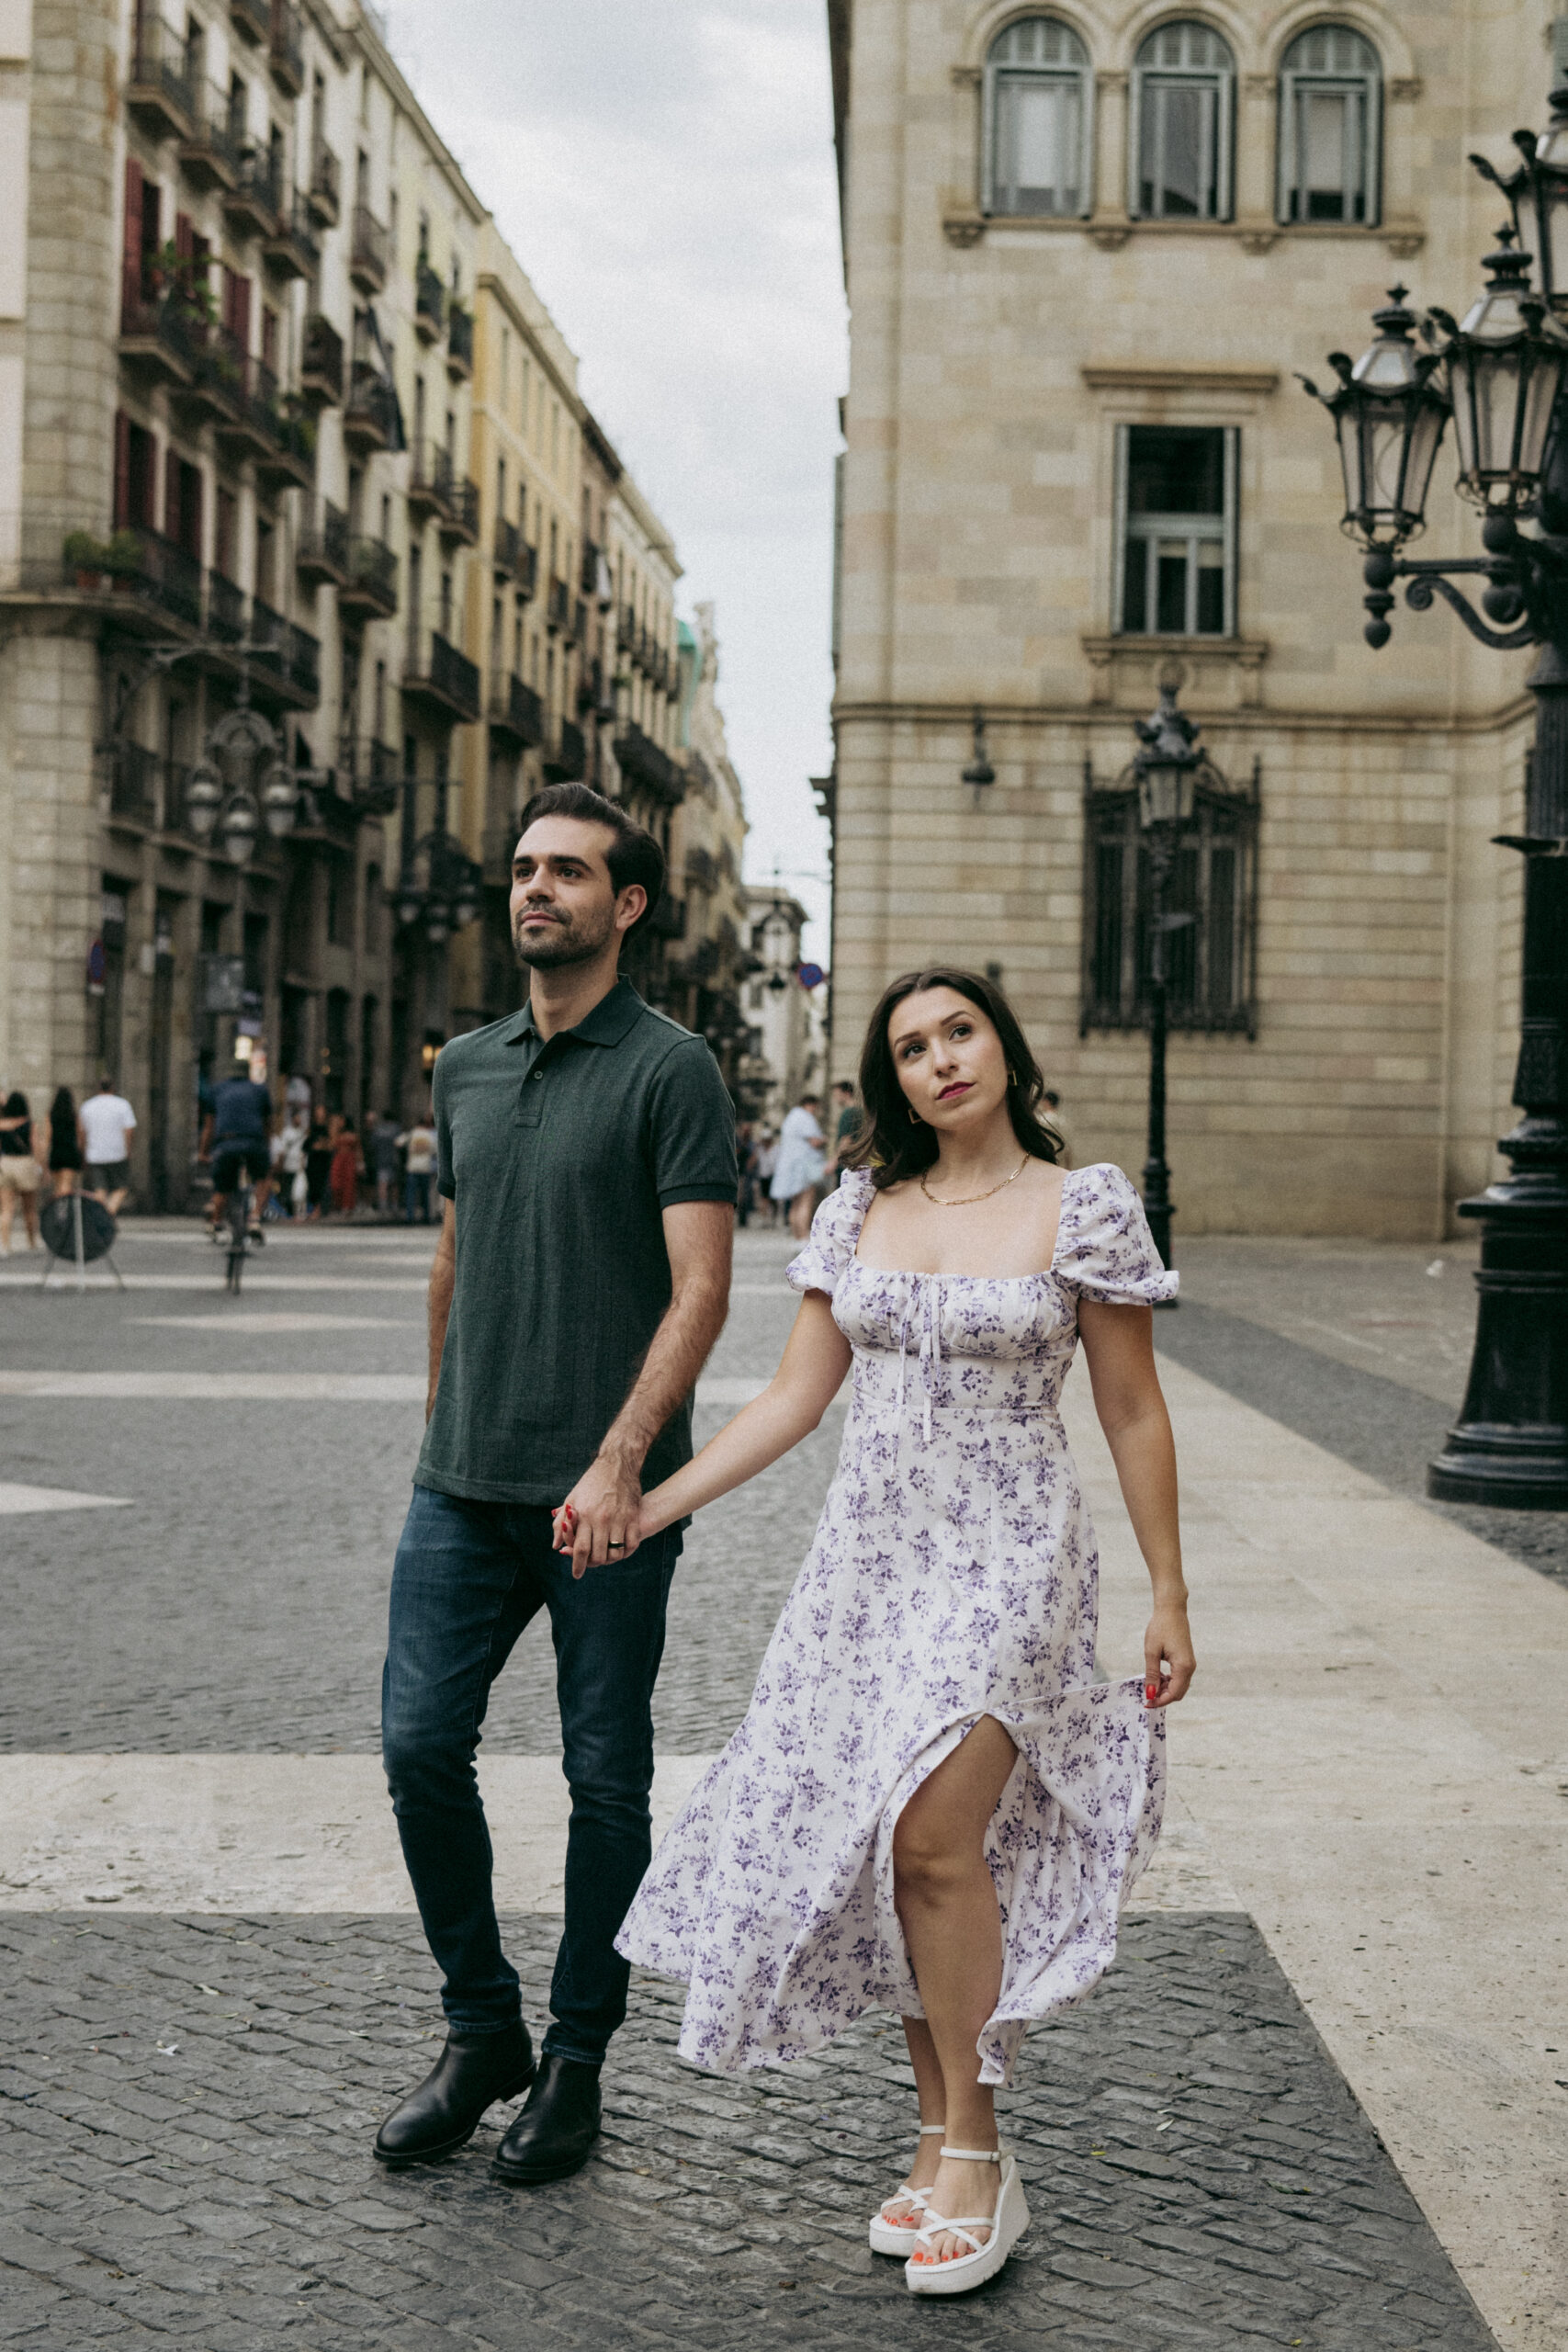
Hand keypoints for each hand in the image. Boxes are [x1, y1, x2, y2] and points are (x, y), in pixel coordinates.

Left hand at [552, 1450, 644, 1579]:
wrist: (617, 1465)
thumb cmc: (591, 1483)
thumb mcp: (572, 1499)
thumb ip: (561, 1523)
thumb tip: (556, 1546)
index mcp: (584, 1515)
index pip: (579, 1549)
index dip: (577, 1565)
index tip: (576, 1574)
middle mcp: (601, 1518)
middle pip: (598, 1555)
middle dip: (593, 1564)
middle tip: (591, 1563)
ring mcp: (619, 1518)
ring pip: (615, 1553)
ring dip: (610, 1559)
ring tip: (605, 1556)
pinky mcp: (632, 1516)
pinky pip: (631, 1544)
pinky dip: (626, 1551)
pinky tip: (621, 1549)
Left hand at [1143, 1600, 1194, 1709]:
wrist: (1172, 1610)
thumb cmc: (1160, 1628)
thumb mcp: (1151, 1652)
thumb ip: (1152, 1674)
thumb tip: (1150, 1693)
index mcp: (1183, 1667)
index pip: (1173, 1694)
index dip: (1160, 1701)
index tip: (1146, 1703)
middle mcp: (1190, 1668)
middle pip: (1178, 1693)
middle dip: (1163, 1697)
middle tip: (1146, 1695)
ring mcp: (1190, 1664)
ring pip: (1179, 1686)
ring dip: (1165, 1689)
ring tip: (1149, 1684)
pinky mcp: (1186, 1660)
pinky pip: (1179, 1678)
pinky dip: (1169, 1681)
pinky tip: (1157, 1676)